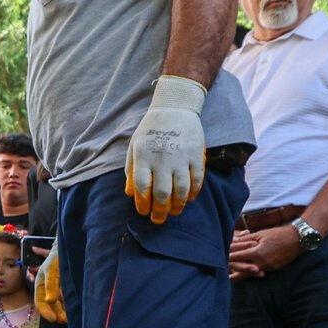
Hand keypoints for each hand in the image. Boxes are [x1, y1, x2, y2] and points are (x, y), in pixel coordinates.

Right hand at [35, 243, 65, 322]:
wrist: (69, 246)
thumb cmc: (58, 257)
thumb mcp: (53, 271)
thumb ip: (51, 286)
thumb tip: (50, 301)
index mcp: (40, 284)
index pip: (40, 302)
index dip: (46, 312)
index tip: (54, 319)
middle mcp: (47, 288)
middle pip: (50, 305)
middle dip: (56, 313)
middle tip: (64, 320)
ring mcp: (57, 287)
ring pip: (58, 303)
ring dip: (62, 310)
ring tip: (70, 317)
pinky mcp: (65, 286)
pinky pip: (65, 299)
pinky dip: (68, 304)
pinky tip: (74, 309)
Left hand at [124, 74, 206, 222]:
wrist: (175, 107)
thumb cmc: (151, 129)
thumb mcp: (134, 146)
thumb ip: (131, 170)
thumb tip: (130, 194)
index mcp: (143, 156)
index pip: (141, 187)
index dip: (142, 203)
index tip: (143, 212)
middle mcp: (162, 159)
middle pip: (161, 193)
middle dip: (159, 211)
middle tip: (158, 220)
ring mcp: (181, 157)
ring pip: (181, 190)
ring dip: (177, 206)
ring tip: (174, 212)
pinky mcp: (197, 155)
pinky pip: (197, 180)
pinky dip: (193, 193)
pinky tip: (189, 199)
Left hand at [228, 224, 300, 278]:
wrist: (298, 240)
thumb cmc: (278, 234)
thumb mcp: (261, 234)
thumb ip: (246, 239)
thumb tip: (234, 241)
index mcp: (257, 253)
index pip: (238, 257)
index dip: (228, 258)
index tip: (219, 259)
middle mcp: (261, 263)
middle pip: (242, 270)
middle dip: (232, 272)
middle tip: (222, 274)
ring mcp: (268, 267)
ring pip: (250, 274)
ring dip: (241, 274)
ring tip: (230, 277)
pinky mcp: (273, 269)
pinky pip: (259, 272)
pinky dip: (251, 272)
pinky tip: (246, 273)